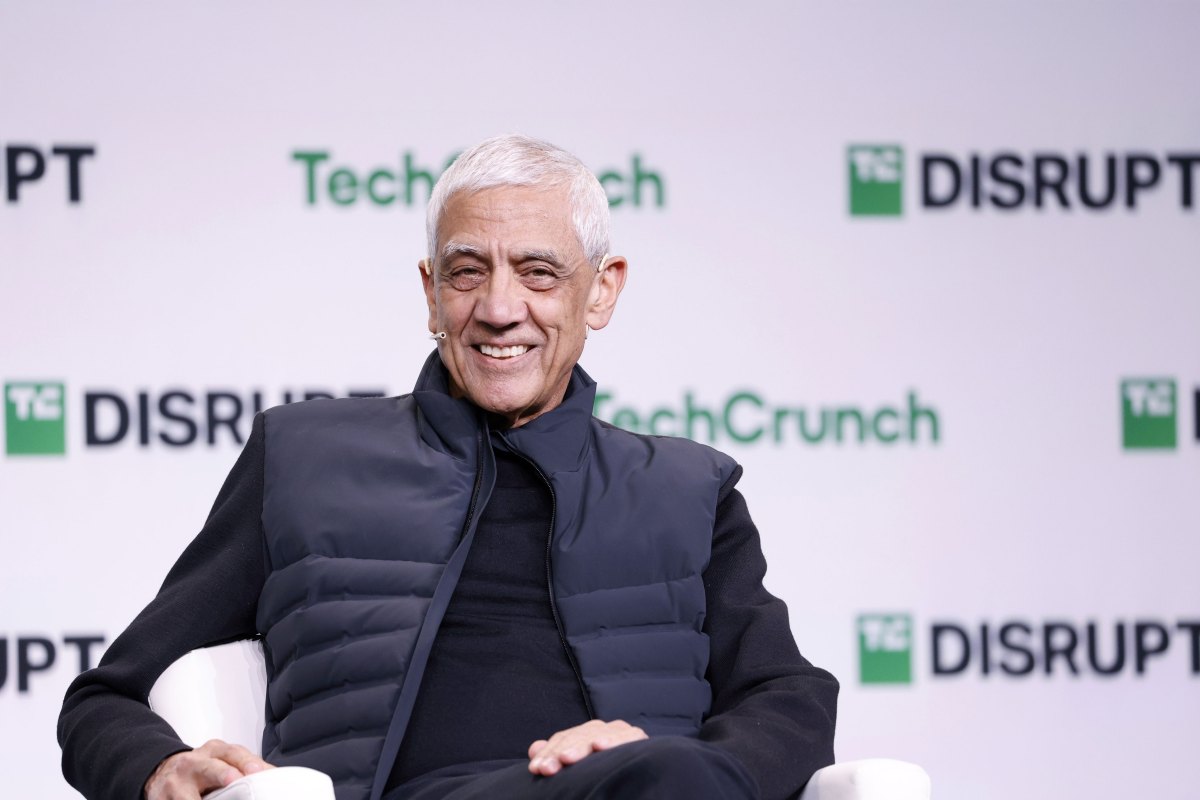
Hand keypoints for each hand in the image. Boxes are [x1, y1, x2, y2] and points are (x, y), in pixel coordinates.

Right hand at [144, 739, 273, 799]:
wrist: (163, 772)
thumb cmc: (202, 769)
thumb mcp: (223, 761)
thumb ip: (245, 767)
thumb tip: (274, 777)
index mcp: (214, 751)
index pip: (234, 753)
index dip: (246, 763)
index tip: (258, 772)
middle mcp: (194, 763)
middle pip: (210, 767)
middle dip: (223, 774)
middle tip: (234, 781)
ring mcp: (176, 783)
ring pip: (188, 795)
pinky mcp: (161, 799)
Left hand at [527, 719, 646, 775]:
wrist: (638, 776)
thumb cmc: (602, 773)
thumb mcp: (576, 766)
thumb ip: (555, 754)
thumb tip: (534, 749)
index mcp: (583, 735)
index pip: (561, 740)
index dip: (547, 753)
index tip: (535, 769)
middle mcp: (599, 729)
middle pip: (575, 737)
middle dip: (558, 752)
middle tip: (546, 768)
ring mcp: (617, 731)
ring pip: (595, 735)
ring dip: (580, 746)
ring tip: (566, 757)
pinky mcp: (636, 736)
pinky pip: (623, 736)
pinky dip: (612, 740)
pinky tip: (599, 745)